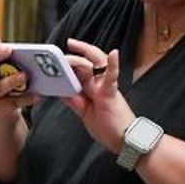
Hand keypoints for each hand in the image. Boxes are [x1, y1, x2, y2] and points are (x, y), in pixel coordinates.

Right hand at [0, 36, 40, 118]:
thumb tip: (35, 56)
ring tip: (25, 75)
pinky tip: (37, 95)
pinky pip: (14, 102)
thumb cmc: (5, 85)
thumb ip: (13, 61)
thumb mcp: (3, 71)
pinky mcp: (0, 108)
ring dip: (12, 80)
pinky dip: (27, 98)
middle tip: (9, 50)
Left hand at [59, 38, 136, 154]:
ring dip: (85, 54)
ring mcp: (105, 87)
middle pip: (89, 62)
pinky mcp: (111, 94)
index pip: (82, 70)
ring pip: (97, 64)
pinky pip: (112, 78)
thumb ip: (74, 102)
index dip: (72, 62)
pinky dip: (113, 65)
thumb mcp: (84, 114)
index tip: (60, 56)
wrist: (124, 140)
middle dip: (78, 52)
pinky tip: (114, 54)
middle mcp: (99, 84)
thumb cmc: (108, 127)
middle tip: (68, 43)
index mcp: (93, 89)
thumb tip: (61, 92)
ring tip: (74, 46)